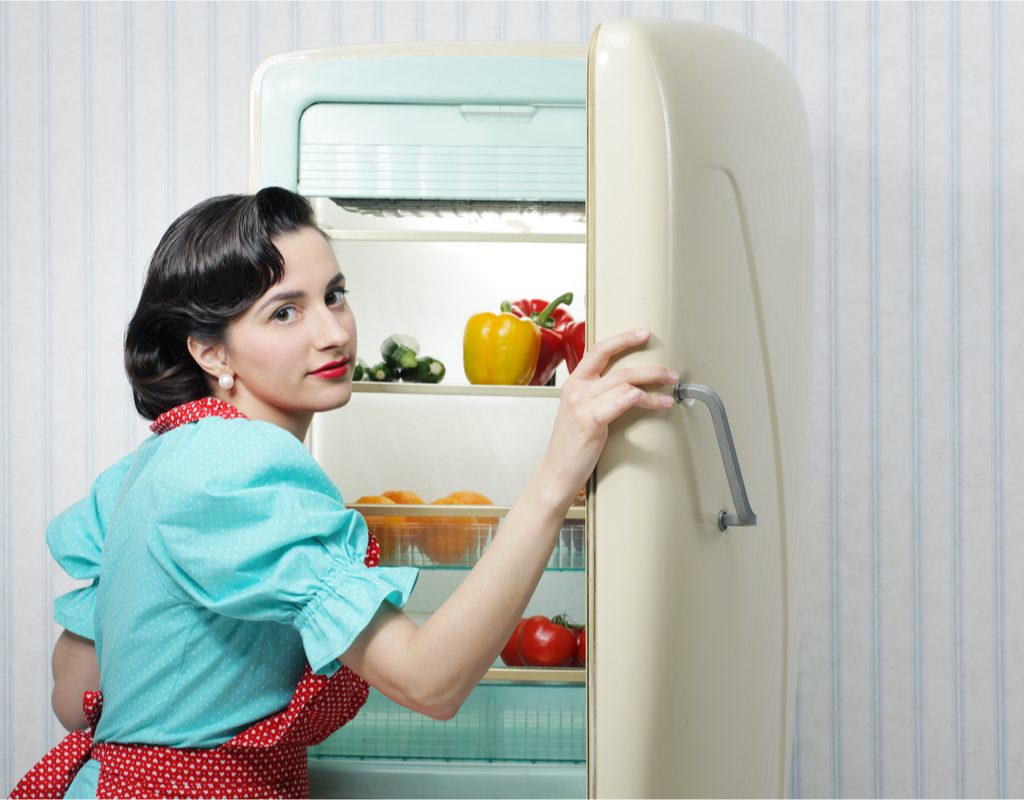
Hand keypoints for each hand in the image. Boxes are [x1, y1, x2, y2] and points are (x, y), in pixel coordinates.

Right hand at [539, 329, 676, 506]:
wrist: (556, 472)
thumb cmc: (570, 446)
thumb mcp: (579, 412)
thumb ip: (597, 396)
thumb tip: (628, 387)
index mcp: (574, 383)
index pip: (599, 350)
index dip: (623, 339)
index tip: (643, 334)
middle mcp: (577, 389)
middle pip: (620, 368)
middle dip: (651, 369)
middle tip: (669, 373)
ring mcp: (582, 404)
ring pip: (626, 384)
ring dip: (653, 387)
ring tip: (668, 394)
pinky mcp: (590, 421)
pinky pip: (622, 402)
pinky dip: (644, 399)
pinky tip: (656, 403)